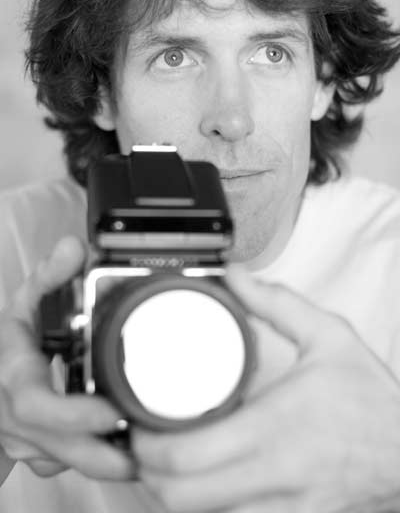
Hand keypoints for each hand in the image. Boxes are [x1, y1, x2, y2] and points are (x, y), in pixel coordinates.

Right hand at [0, 236, 134, 480]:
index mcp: (14, 376)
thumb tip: (74, 247)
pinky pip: (65, 465)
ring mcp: (24, 439)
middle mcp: (15, 415)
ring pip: (64, 462)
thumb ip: (50, 274)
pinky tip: (124, 454)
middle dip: (102, 456)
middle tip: (146, 453)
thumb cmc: (7, 340)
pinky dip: (95, 463)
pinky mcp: (36, 451)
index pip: (35, 404)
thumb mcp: (25, 301)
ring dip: (104, 464)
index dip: (72, 414)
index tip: (112, 413)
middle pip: (57, 447)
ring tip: (146, 457)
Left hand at [134, 266, 399, 512]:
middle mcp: (272, 474)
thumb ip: (276, 303)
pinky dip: (206, 504)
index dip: (144, 446)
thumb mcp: (328, 336)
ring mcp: (281, 508)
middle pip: (178, 496)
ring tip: (167, 458)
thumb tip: (235, 276)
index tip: (136, 422)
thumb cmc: (371, 400)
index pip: (184, 456)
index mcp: (274, 427)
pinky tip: (206, 478)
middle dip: (147, 471)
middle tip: (141, 441)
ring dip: (172, 490)